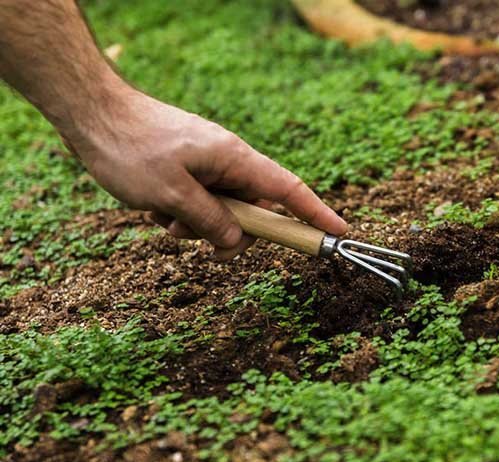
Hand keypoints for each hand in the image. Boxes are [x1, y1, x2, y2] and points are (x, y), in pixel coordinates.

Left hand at [63, 87, 347, 259]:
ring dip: (200, 225)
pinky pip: (202, 202)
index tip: (340, 234)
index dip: (317, 214)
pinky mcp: (190, 170)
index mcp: (236, 159)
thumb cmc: (132, 147)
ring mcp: (210, 165)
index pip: (290, 190)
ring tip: (166, 218)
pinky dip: (183, 213)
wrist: (93, 113)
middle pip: (255, 209)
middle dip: (234, 233)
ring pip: (224, 210)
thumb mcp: (171, 195)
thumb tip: (238, 242)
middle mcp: (229, 161)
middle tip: (208, 247)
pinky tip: (155, 208)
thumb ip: (211, 222)